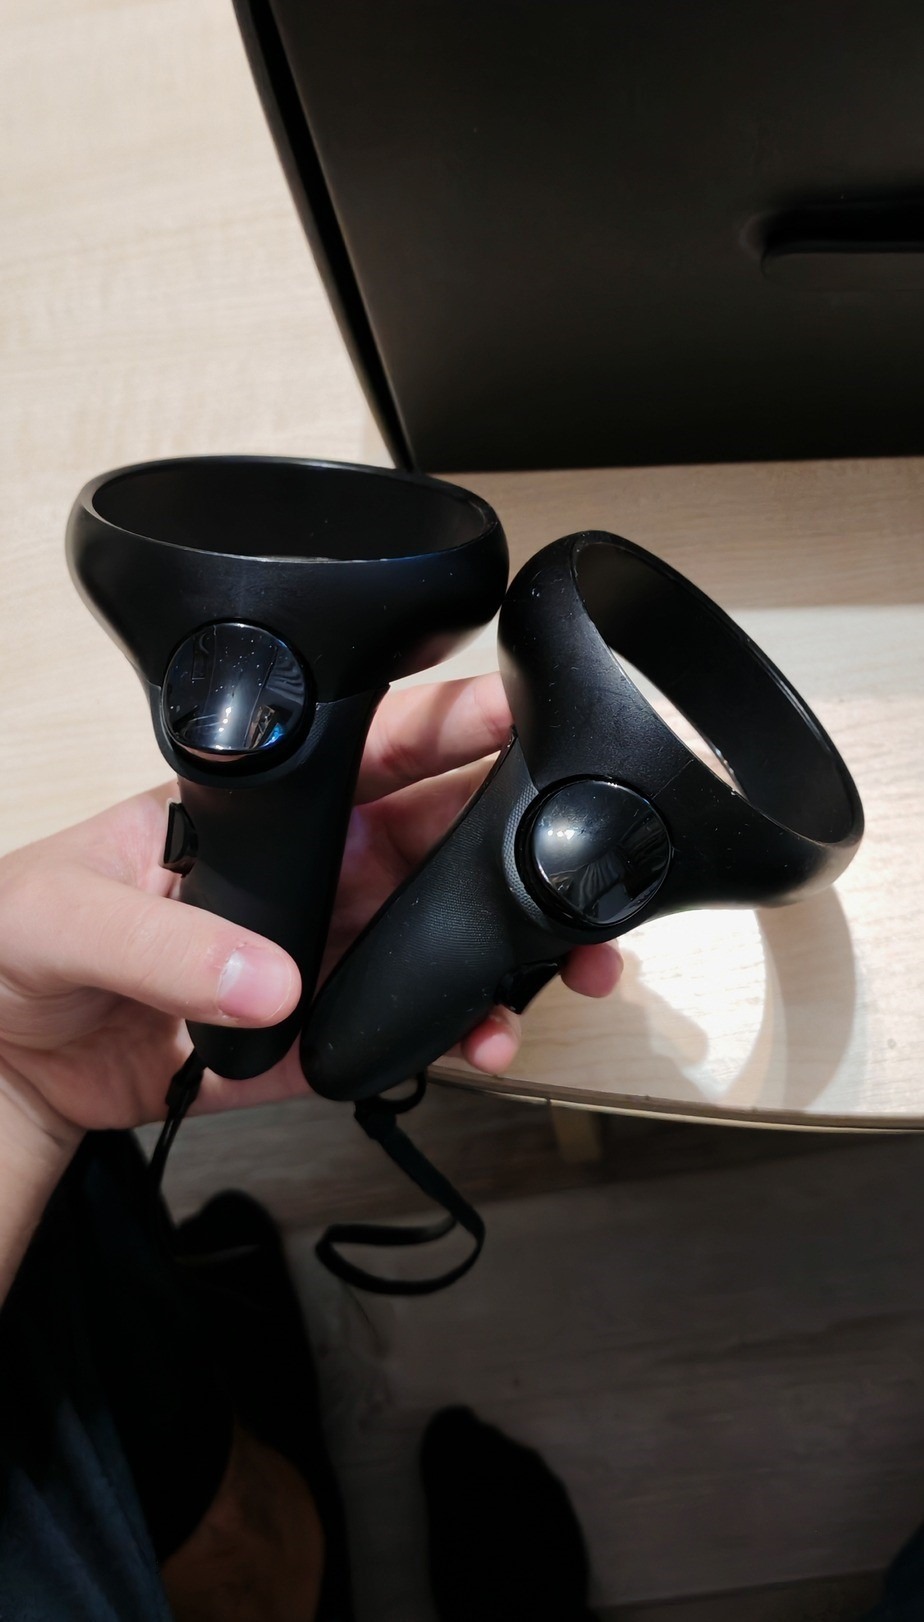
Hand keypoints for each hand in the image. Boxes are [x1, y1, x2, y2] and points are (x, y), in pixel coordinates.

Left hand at [0, 675, 620, 1140]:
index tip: (519, 718)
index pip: (365, 752)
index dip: (448, 727)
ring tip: (561, 970)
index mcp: (252, 812)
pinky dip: (448, 1041)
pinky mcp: (303, 1040)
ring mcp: (309, 956)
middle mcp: (300, 875)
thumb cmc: (14, 946)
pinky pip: (391, 1036)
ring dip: (503, 951)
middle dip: (514, 844)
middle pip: (433, 843)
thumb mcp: (59, 914)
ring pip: (434, 939)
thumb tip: (266, 977)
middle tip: (579, 863)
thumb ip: (160, 943)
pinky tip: (482, 1042)